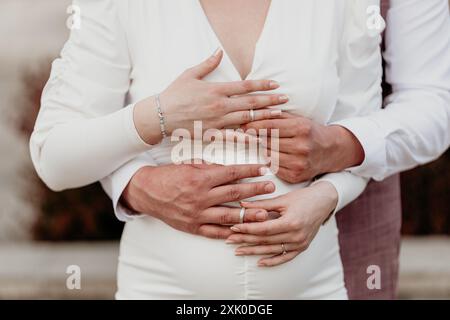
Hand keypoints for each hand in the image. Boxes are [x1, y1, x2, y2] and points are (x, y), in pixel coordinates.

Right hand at [121, 163, 275, 238]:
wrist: (147, 192)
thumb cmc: (169, 175)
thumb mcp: (189, 166)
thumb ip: (211, 169)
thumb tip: (231, 170)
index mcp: (200, 179)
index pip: (231, 173)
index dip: (249, 171)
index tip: (264, 168)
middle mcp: (200, 197)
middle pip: (234, 194)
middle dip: (255, 190)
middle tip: (271, 187)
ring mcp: (197, 214)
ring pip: (228, 216)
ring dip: (248, 214)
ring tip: (265, 213)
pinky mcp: (192, 227)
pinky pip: (214, 232)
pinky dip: (230, 232)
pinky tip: (243, 230)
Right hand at [134, 49, 288, 143]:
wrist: (160, 115)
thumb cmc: (174, 94)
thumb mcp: (190, 74)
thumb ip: (208, 64)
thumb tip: (219, 51)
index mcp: (216, 90)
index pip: (245, 86)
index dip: (262, 85)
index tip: (275, 84)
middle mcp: (219, 105)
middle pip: (250, 103)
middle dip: (270, 100)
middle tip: (285, 99)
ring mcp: (217, 121)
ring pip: (246, 118)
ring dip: (264, 116)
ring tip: (279, 115)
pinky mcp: (212, 134)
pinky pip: (233, 136)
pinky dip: (247, 136)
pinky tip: (260, 137)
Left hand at [225, 181, 337, 266]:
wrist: (324, 202)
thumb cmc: (303, 197)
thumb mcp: (282, 199)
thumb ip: (262, 204)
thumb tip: (242, 205)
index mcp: (291, 222)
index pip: (264, 229)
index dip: (247, 229)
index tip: (233, 228)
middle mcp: (296, 235)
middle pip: (265, 241)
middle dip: (246, 240)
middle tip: (229, 240)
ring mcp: (300, 243)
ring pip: (272, 250)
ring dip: (254, 251)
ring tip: (238, 251)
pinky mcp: (302, 247)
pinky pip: (285, 257)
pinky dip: (272, 261)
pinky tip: (259, 262)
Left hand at [242, 113, 363, 182]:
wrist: (331, 151)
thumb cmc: (310, 132)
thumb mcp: (297, 119)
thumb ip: (276, 116)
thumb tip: (252, 113)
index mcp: (302, 129)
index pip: (270, 126)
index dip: (254, 126)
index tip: (242, 125)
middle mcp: (302, 146)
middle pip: (268, 142)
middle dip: (255, 138)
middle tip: (243, 135)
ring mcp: (299, 163)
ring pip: (269, 155)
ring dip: (261, 150)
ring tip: (258, 145)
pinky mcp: (296, 176)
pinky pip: (273, 168)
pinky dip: (269, 162)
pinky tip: (269, 156)